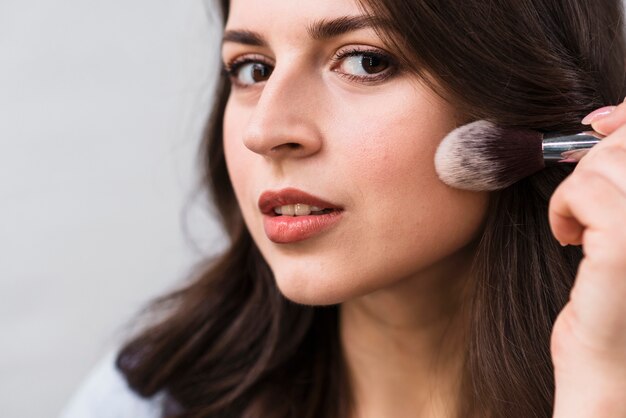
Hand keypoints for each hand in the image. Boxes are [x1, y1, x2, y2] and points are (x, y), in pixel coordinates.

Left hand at [549, 102, 625, 417]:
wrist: (611, 370)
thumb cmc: (614, 298)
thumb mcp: (622, 227)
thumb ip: (623, 178)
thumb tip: (606, 122)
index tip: (600, 123)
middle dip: (597, 161)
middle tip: (582, 203)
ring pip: (607, 164)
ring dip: (577, 190)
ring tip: (577, 227)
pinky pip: (585, 192)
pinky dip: (563, 208)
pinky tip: (568, 239)